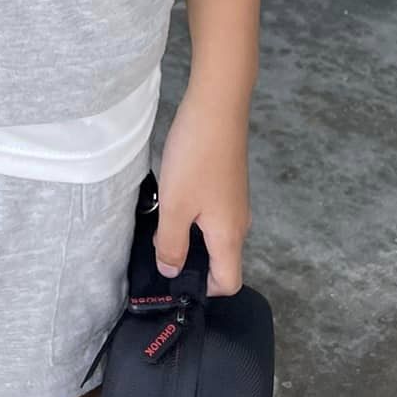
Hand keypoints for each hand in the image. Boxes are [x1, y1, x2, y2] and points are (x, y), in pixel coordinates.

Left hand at [154, 90, 250, 296]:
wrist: (217, 106)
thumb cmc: (196, 158)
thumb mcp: (175, 206)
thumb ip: (171, 244)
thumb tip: (172, 271)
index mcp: (230, 236)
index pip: (229, 283)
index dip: (203, 290)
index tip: (173, 278)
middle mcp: (238, 222)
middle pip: (220, 259)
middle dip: (189, 260)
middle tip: (158, 246)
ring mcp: (234, 200)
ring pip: (212, 234)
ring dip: (187, 234)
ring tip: (161, 217)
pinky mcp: (227, 182)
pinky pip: (211, 212)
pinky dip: (192, 213)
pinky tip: (172, 194)